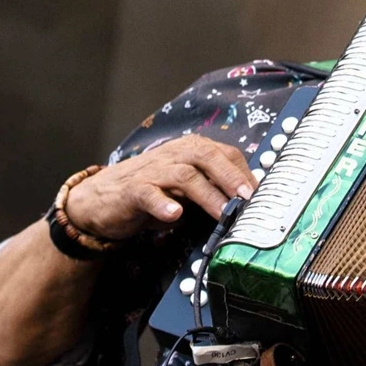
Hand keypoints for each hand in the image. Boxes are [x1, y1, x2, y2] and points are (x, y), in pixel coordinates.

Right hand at [64, 135, 256, 241]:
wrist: (104, 198)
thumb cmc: (154, 190)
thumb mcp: (189, 188)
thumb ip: (214, 188)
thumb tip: (249, 201)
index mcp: (192, 150)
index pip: (226, 153)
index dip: (245, 173)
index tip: (261, 194)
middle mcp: (175, 155)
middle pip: (207, 157)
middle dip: (230, 177)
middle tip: (247, 198)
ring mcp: (154, 171)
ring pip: (185, 176)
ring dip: (207, 194)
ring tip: (223, 213)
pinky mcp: (133, 190)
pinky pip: (149, 194)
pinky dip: (162, 204)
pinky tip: (174, 214)